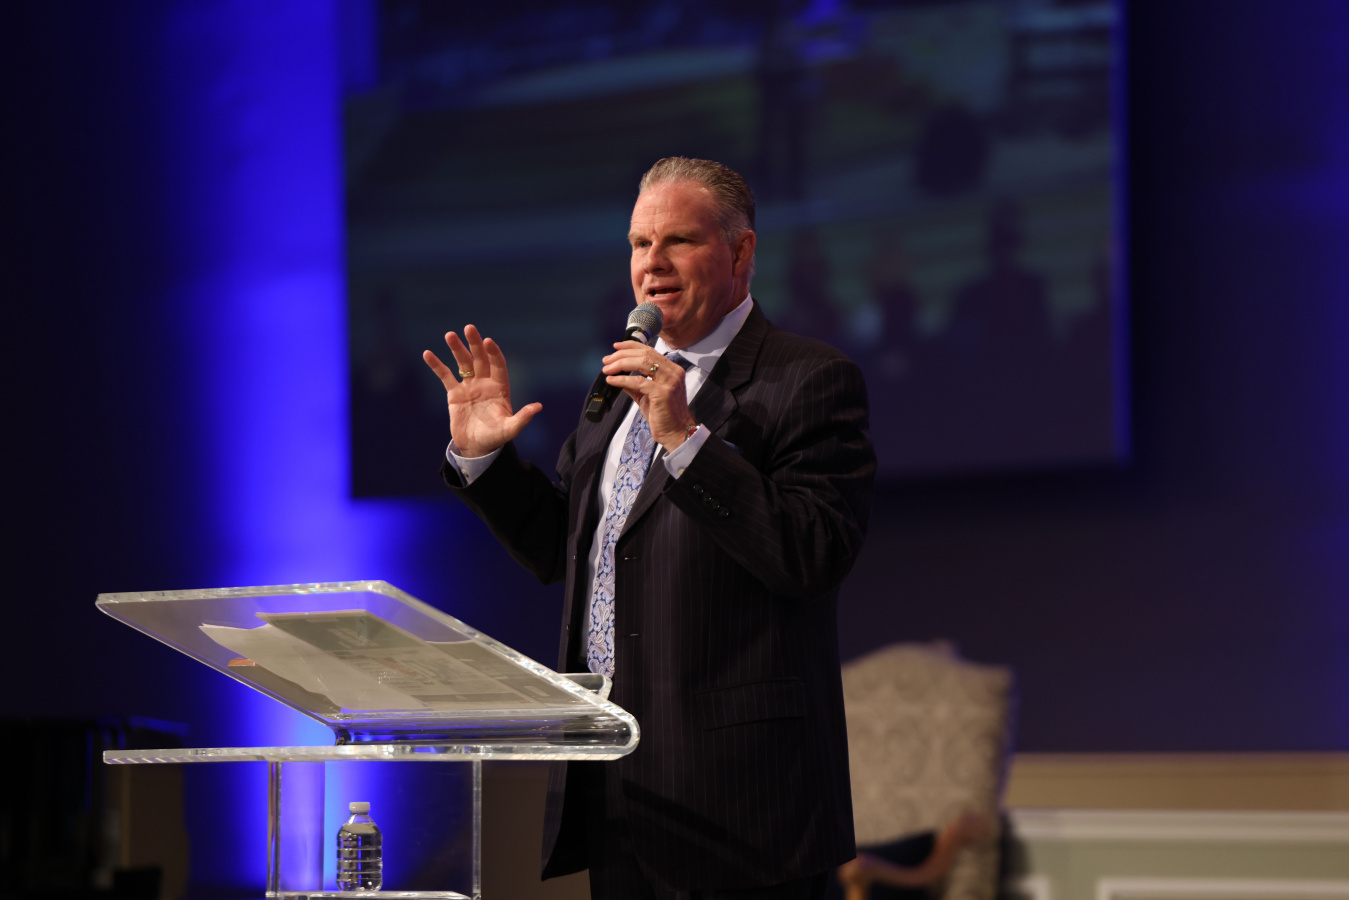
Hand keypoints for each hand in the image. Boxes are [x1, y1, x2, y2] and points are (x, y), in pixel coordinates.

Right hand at [422, 324, 540, 457]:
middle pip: (480, 359)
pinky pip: (445, 375)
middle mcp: (485, 383)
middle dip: (475, 344)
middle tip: (469, 328)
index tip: (487, 341)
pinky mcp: (454, 393)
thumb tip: (538, 406)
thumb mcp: (510, 429)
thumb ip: (523, 418)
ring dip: (457, 349)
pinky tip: (427, 354)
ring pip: (463, 363)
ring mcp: (469, 386)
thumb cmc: (495, 438)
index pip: (498, 365)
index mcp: (500, 388)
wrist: (476, 447)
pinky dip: (437, 365)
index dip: (493, 353)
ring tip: (450, 335)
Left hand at [602, 341, 695, 450]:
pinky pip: (638, 381)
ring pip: (642, 363)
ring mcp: (669, 382)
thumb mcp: (646, 395)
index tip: (616, 347)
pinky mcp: (662, 393)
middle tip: (607, 360)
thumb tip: (618, 375)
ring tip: (607, 369)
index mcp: (672, 370)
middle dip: (622, 355)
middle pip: (645, 354)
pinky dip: (622, 379)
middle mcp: (673, 372)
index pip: (650, 351)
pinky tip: (612, 381)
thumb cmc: (664, 415)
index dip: (631, 346)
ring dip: (621, 364)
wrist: (675, 432)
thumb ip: (635, 384)